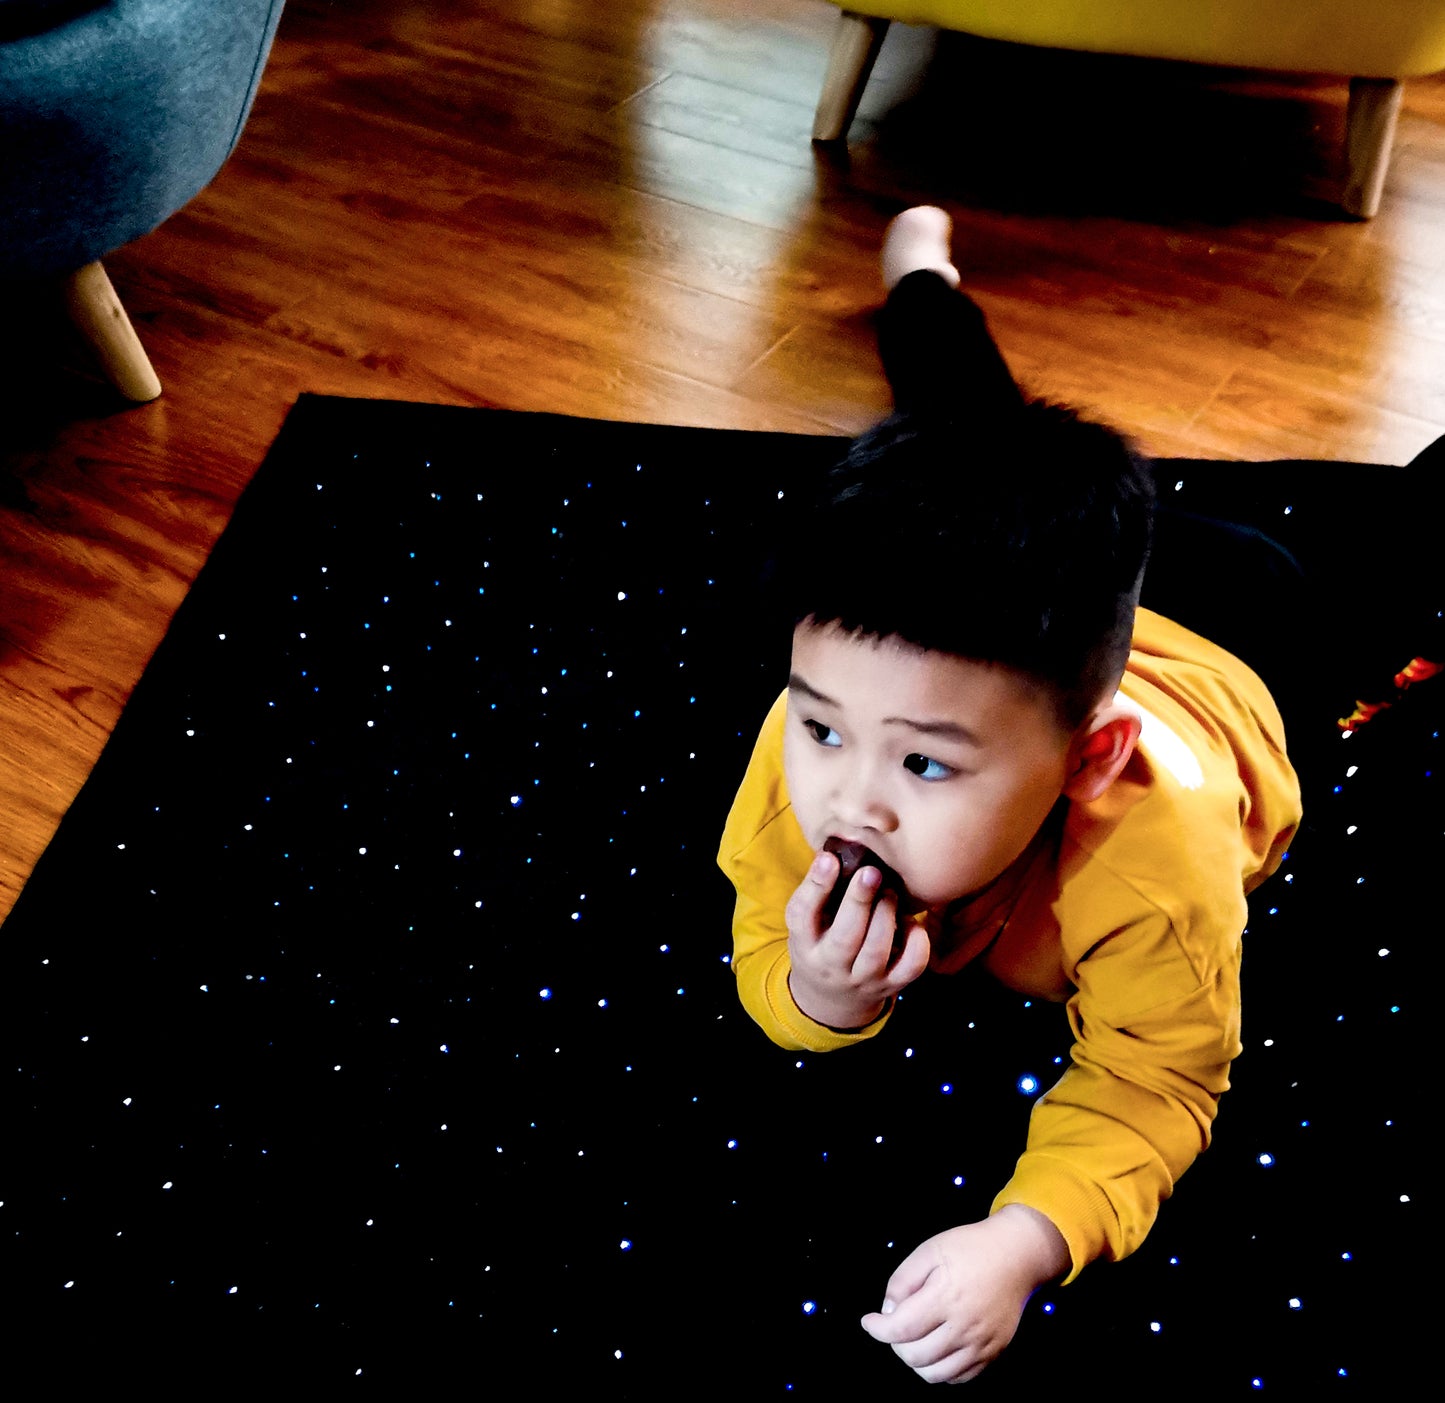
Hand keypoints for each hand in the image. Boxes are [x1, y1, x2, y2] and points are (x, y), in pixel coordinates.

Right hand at [784, 848, 928, 1029]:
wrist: (833, 996)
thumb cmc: (820, 941)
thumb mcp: (807, 919)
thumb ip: (818, 889)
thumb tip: (834, 850)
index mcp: (805, 943)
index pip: (803, 916)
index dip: (817, 886)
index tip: (830, 858)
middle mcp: (832, 966)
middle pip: (845, 938)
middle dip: (859, 902)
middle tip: (871, 872)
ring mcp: (864, 979)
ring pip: (877, 952)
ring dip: (886, 917)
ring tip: (890, 892)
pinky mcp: (892, 985)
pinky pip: (911, 966)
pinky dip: (917, 941)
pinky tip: (911, 922)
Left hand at [860, 1208, 1069, 1383]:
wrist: (1016, 1257)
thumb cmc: (970, 1248)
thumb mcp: (930, 1250)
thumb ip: (903, 1280)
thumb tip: (888, 1311)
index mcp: (945, 1297)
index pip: (901, 1330)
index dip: (878, 1330)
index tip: (869, 1321)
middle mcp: (964, 1326)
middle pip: (915, 1356)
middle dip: (895, 1344)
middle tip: (895, 1326)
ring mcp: (981, 1344)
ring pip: (935, 1374)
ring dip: (915, 1361)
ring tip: (913, 1339)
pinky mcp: (993, 1353)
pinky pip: (959, 1377)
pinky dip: (940, 1369)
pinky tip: (935, 1348)